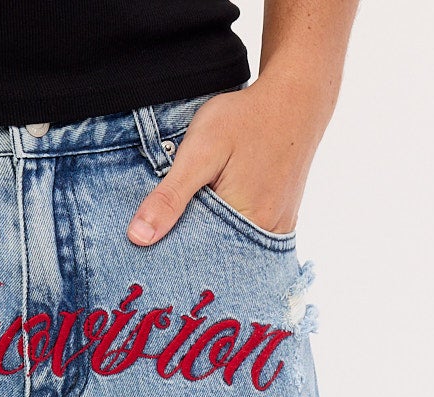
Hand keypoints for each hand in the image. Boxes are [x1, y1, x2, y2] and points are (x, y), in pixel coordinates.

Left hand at [128, 75, 332, 245]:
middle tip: (165, 239)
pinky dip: (227, 235)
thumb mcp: (200, 151)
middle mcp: (265, 236)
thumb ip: (170, 196)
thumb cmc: (246, 119)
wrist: (295, 98)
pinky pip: (247, 241)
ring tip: (190, 226)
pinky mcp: (281, 222)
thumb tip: (138, 238)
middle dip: (189, 253)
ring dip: (209, 243)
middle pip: (215, 260)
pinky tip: (214, 219)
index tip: (149, 254)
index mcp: (246, 225)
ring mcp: (276, 232)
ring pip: (231, 251)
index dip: (171, 256)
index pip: (197, 260)